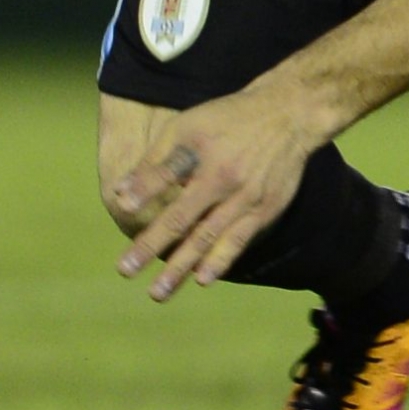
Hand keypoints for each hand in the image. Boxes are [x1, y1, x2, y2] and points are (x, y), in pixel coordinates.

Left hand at [107, 78, 328, 301]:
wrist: (288, 116)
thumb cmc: (227, 121)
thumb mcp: (188, 125)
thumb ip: (156, 160)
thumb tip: (120, 192)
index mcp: (201, 151)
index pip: (168, 172)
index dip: (146, 188)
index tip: (122, 206)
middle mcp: (222, 178)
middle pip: (182, 217)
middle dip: (151, 246)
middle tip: (124, 271)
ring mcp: (245, 198)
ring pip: (207, 238)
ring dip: (181, 267)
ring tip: (158, 293)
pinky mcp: (264, 210)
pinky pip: (238, 241)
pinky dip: (219, 261)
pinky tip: (202, 279)